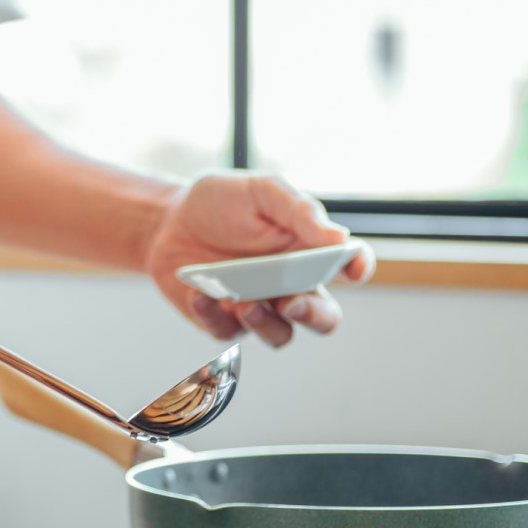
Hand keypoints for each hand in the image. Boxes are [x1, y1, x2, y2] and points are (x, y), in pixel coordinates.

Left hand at [145, 173, 374, 346]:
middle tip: (292, 302)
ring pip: (280, 335)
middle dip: (315, 316)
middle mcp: (291, 285)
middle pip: (324, 317)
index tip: (353, 267)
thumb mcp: (261, 192)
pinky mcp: (224, 321)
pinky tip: (201, 295)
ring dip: (265, 324)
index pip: (349, 264)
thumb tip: (338, 238)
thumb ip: (299, 211)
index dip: (358, 267)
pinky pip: (228, 332)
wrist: (168, 219)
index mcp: (309, 251)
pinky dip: (214, 315)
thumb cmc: (222, 202)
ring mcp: (260, 307)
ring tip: (244, 303)